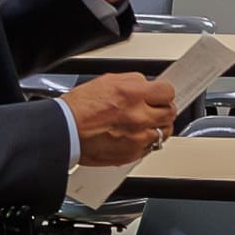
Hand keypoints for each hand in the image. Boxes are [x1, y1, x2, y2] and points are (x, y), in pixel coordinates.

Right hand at [59, 73, 173, 168]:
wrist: (64, 131)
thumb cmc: (79, 108)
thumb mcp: (109, 81)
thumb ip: (134, 83)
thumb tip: (148, 85)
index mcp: (134, 93)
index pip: (168, 91)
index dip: (164, 94)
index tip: (160, 96)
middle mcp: (139, 116)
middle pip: (170, 113)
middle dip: (163, 110)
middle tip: (154, 110)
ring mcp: (138, 137)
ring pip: (164, 132)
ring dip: (158, 127)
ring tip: (144, 125)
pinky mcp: (132, 153)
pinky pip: (151, 147)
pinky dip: (146, 142)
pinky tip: (134, 136)